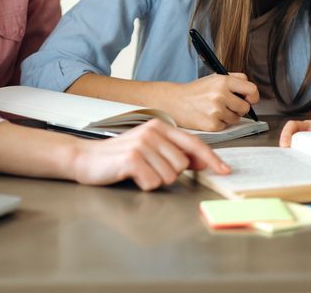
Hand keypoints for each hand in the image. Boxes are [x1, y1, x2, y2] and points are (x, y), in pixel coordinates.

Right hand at [70, 119, 230, 190]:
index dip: (211, 158)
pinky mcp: (132, 158)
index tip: (224, 170)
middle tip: (148, 168)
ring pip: (169, 175)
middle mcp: (152, 132)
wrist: (86, 158)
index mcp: (159, 126)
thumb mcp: (149, 148)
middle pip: (182, 164)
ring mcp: (142, 144)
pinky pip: (153, 182)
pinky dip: (144, 184)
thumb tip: (203, 161)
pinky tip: (131, 175)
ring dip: (155, 179)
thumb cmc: (119, 155)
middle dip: (169, 173)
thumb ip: (174, 151)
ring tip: (138, 171)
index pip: (193, 143)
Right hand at [160, 74, 259, 131]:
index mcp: (223, 81)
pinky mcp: (212, 124)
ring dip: (228, 116)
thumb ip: (234, 81)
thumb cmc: (196, 91)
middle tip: (225, 105)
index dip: (253, 96)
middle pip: (245, 107)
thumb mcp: (214, 79)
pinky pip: (225, 126)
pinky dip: (218, 123)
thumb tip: (252, 93)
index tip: (249, 99)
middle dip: (238, 108)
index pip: (251, 89)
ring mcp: (216, 110)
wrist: (175, 102)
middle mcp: (221, 95)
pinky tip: (207, 116)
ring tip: (213, 110)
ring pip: (236, 118)